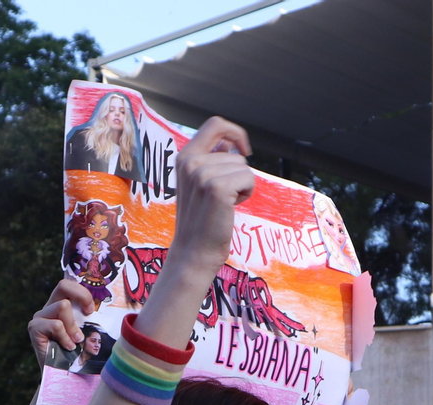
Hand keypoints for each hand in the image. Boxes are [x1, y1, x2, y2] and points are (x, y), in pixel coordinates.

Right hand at [28, 279, 95, 368]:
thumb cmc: (77, 355)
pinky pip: (56, 324)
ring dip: (73, 326)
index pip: (69, 284)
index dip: (83, 292)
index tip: (91, 310)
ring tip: (75, 342)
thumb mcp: (87, 333)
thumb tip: (119, 311)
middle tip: (88, 314)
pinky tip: (67, 348)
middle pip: (63, 285)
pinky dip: (65, 337)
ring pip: (62, 306)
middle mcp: (49, 307)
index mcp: (62, 305)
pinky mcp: (34, 328)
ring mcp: (40, 317)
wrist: (63, 377)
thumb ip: (92, 320)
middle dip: (81, 296)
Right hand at [166, 117, 253, 281]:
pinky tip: (231, 207)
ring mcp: (202, 174)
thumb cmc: (201, 219)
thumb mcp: (198, 183)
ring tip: (223, 204)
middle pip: (235, 152)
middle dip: (238, 173)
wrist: (194, 251)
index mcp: (184, 157)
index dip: (235, 133)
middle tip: (223, 196)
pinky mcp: (217, 188)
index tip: (243, 151)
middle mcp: (190, 162)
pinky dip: (246, 193)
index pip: (216, 124)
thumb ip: (210, 160)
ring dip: (241, 185)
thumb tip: (231, 145)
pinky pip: (248, 178)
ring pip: (243, 166)